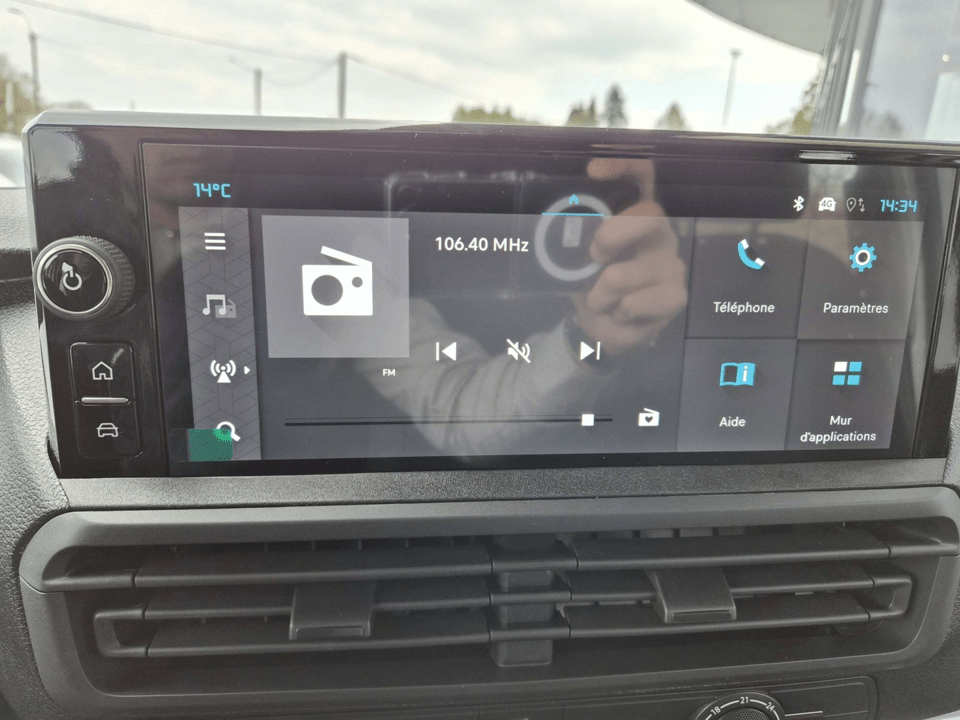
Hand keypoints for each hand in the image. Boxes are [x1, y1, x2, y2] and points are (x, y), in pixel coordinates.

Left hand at [572, 158, 687, 356]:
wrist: (605, 327)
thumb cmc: (593, 284)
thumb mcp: (576, 259)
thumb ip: (570, 241)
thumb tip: (548, 232)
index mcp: (638, 217)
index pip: (643, 176)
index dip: (624, 166)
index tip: (593, 171)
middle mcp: (661, 234)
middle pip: (649, 215)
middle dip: (610, 236)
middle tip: (594, 257)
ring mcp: (671, 264)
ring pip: (620, 276)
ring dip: (598, 296)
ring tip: (602, 300)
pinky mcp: (675, 296)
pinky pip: (631, 304)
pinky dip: (615, 314)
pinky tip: (621, 313)